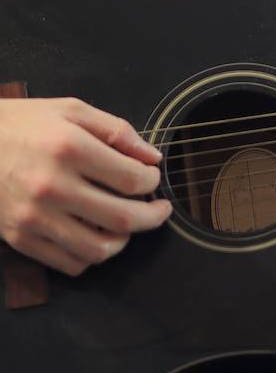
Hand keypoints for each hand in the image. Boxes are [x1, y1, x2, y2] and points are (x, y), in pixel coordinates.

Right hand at [0, 97, 171, 275]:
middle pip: (123, 219)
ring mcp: (33, 217)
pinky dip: (91, 255)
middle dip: (153, 217)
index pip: (132, 179)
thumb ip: (118, 131)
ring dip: (124, 240)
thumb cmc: (22, 124)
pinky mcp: (19, 238)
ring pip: (98, 249)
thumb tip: (152, 157)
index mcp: (69, 149)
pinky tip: (96, 235)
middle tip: (160, 210)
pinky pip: (68, 263)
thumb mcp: (72, 110)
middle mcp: (52, 187)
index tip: (153, 178)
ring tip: (128, 225)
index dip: (152, 182)